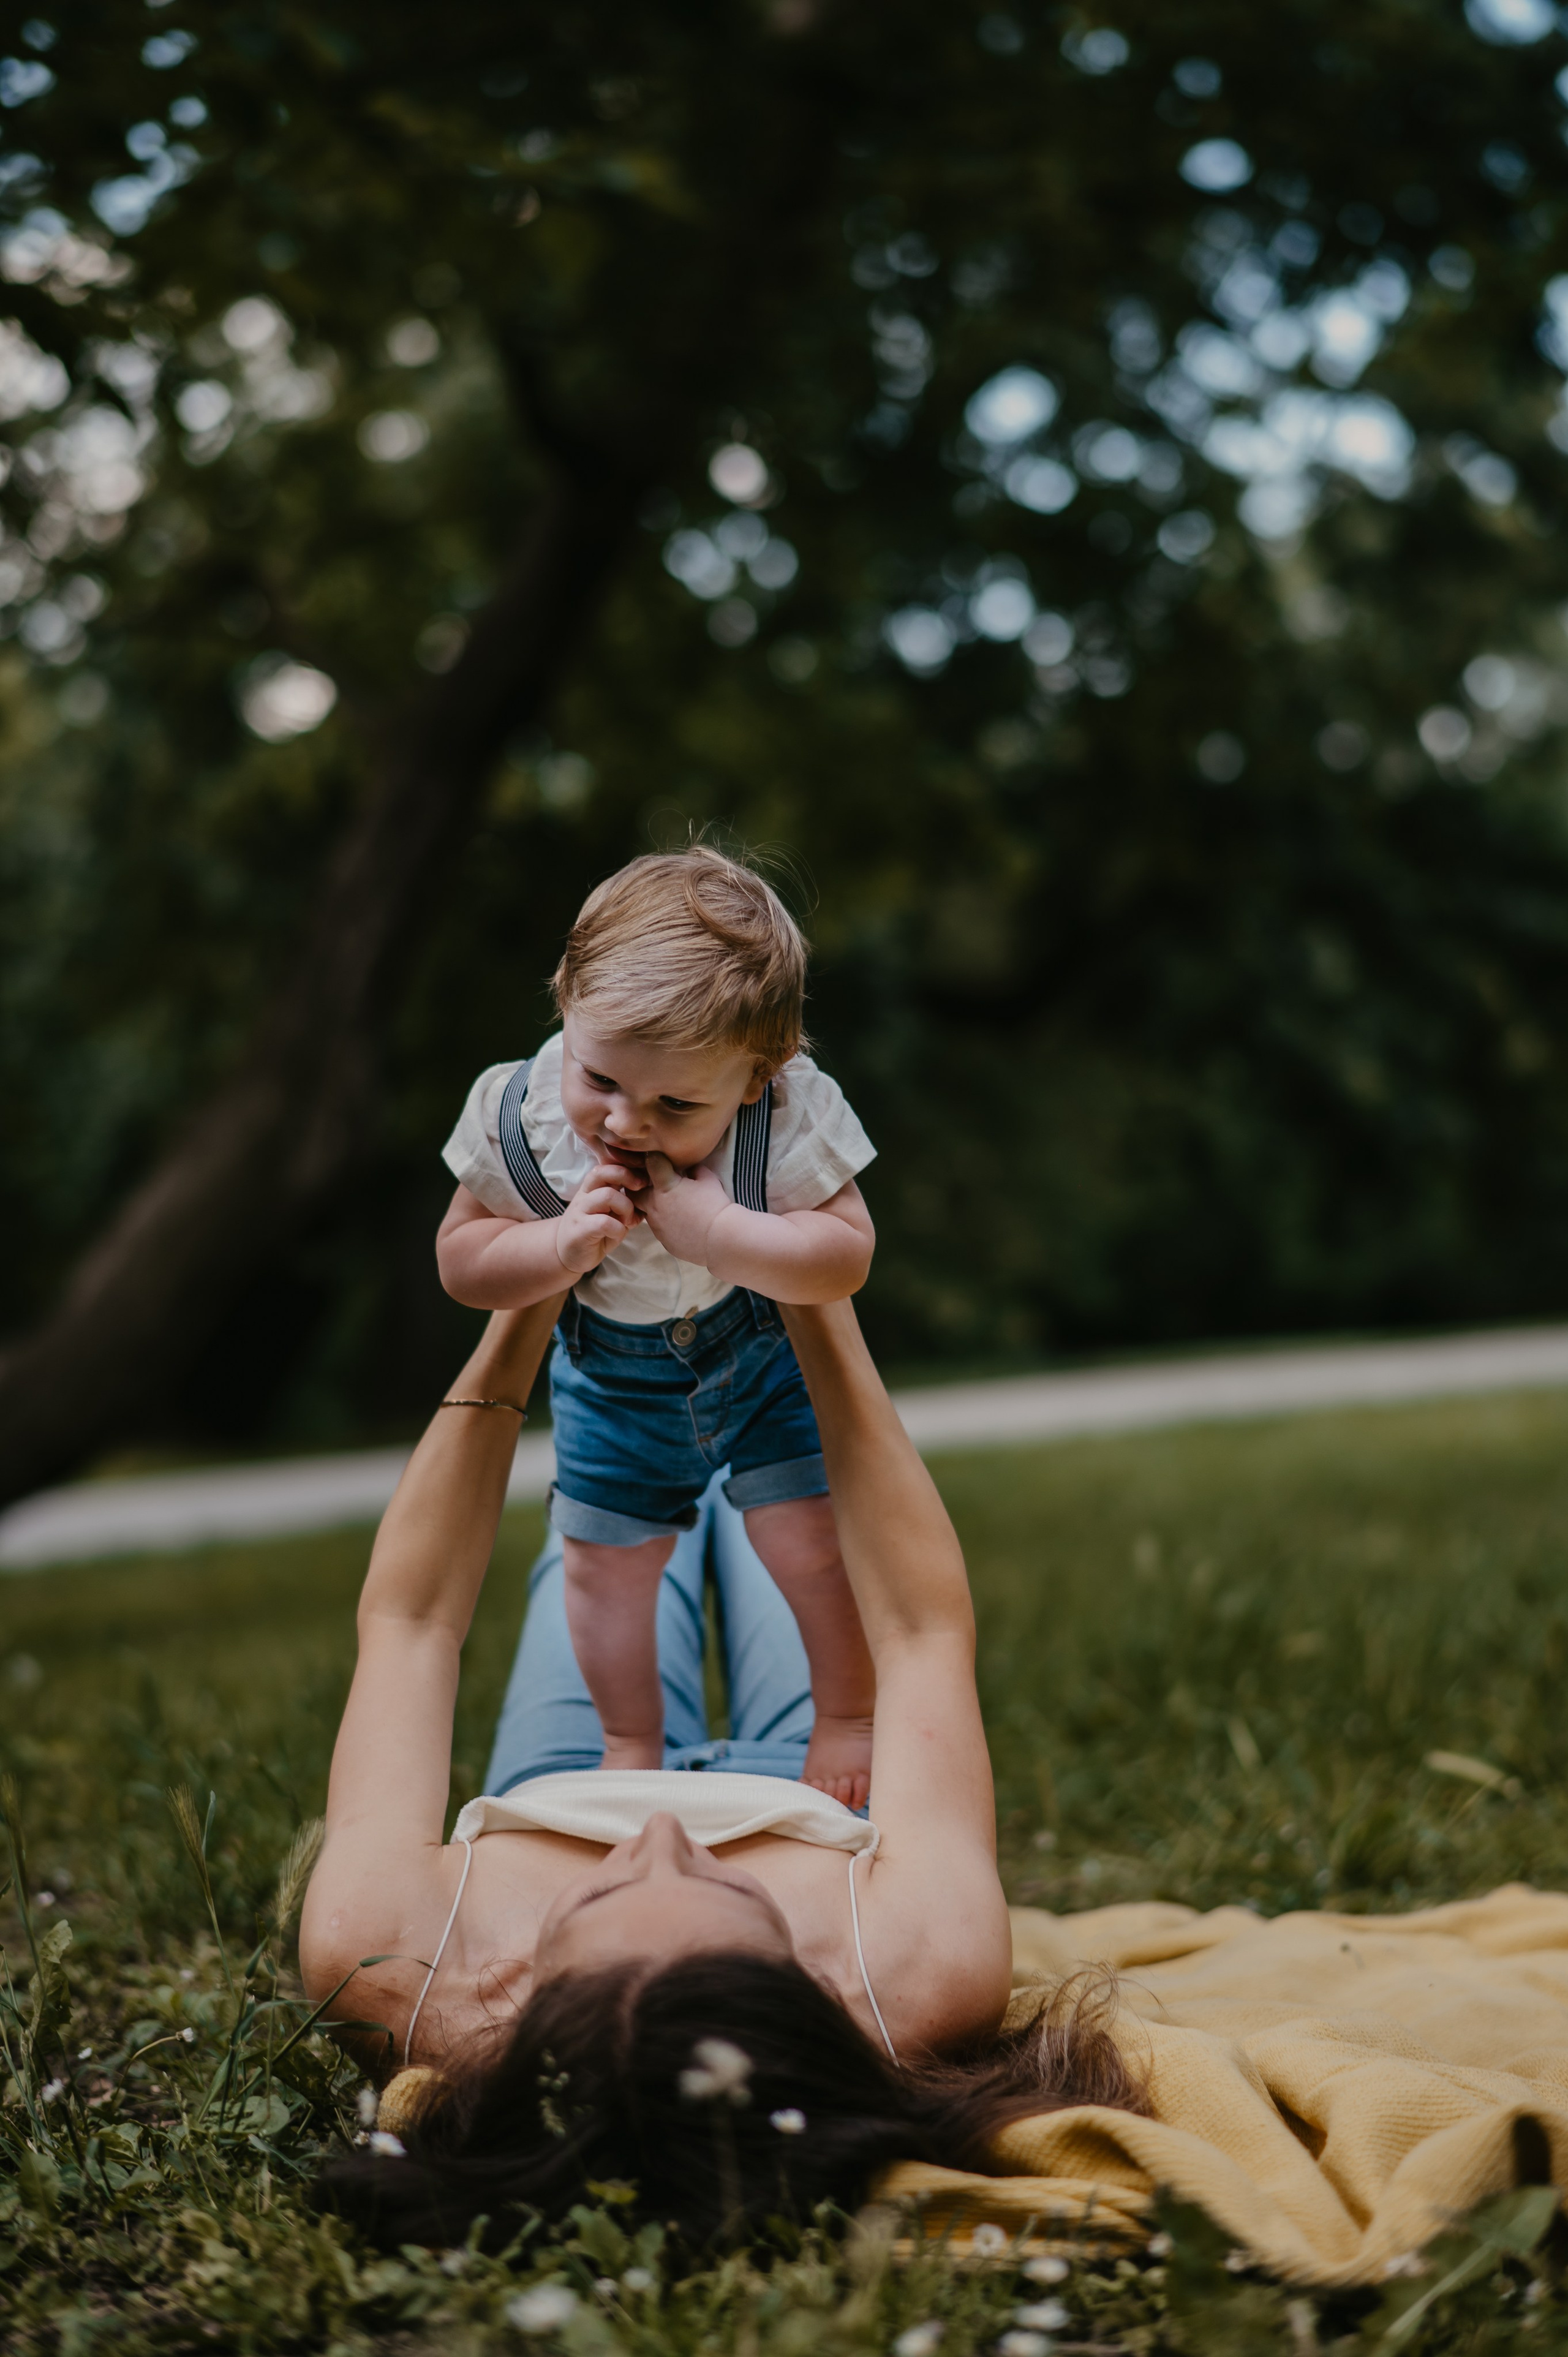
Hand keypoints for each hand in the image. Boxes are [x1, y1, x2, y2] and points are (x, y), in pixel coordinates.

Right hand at [553, 1162, 641, 1275]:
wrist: (568, 1255)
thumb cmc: (595, 1233)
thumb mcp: (612, 1216)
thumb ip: (626, 1205)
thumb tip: (649, 1199)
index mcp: (592, 1188)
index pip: (606, 1166)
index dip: (627, 1168)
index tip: (643, 1181)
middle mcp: (584, 1195)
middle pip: (604, 1173)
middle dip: (628, 1178)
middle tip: (640, 1193)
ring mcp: (580, 1211)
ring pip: (607, 1196)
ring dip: (625, 1208)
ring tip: (627, 1220)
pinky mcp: (579, 1230)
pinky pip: (604, 1222)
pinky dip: (618, 1229)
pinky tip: (618, 1234)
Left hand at [638, 1152, 734, 1267]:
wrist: (720, 1238)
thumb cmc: (715, 1205)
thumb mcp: (708, 1179)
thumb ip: (695, 1169)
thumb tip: (690, 1167)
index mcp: (664, 1186)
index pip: (650, 1163)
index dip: (655, 1159)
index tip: (662, 1161)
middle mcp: (654, 1204)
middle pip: (635, 1191)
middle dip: (642, 1187)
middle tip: (658, 1186)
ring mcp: (656, 1224)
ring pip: (645, 1212)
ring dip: (654, 1207)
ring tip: (672, 1206)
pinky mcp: (662, 1240)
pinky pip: (658, 1228)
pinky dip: (665, 1223)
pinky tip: (680, 1223)